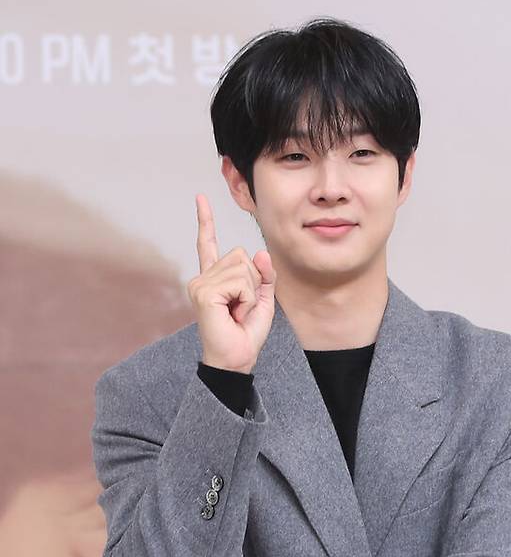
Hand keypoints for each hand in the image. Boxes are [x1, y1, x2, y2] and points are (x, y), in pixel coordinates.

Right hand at [188, 194, 276, 373]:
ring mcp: (200, 284)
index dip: (205, 221)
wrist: (236, 359)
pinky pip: (240, 281)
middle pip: (241, 255)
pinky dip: (246, 298)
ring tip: (238, 312)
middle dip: (254, 281)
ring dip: (250, 292)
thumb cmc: (246, 334)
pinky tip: (234, 313)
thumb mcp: (264, 300)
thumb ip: (264, 275)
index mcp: (214, 278)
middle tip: (242, 307)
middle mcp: (203, 278)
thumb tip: (260, 252)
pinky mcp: (204, 292)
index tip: (200, 198)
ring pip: (243, 267)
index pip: (208, 244)